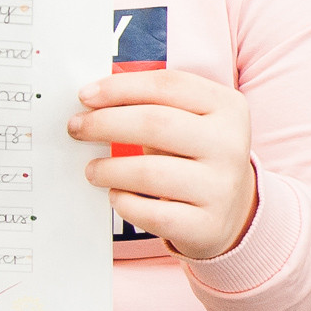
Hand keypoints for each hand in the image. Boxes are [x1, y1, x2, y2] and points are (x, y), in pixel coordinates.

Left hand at [70, 69, 256, 262]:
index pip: (169, 85)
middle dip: (105, 123)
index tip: (85, 96)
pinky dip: (124, 202)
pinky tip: (117, 195)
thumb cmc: (195, 156)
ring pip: (149, 172)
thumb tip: (92, 102)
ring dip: (109, 169)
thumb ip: (151, 105)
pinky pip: (152, 214)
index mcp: (228, 108)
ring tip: (93, 170)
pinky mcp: (207, 224)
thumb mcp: (189, 121)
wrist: (234, 210)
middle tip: (77, 128)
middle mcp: (230, 145)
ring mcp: (221, 187)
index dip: (121, 87)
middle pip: (155, 124)